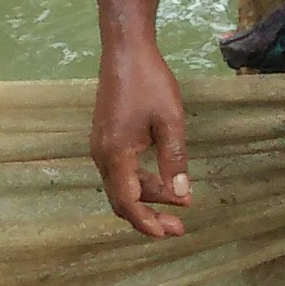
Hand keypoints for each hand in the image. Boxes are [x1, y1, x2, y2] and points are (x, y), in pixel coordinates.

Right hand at [90, 43, 191, 239]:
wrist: (125, 51)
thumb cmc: (149, 82)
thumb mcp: (170, 121)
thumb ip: (175, 160)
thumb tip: (183, 196)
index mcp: (116, 154)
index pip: (128, 202)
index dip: (147, 223)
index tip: (169, 234)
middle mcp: (102, 155)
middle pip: (122, 199)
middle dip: (149, 216)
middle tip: (180, 226)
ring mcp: (101, 147)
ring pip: (122, 186)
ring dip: (148, 198)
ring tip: (180, 200)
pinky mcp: (106, 139)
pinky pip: (120, 172)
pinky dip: (141, 182)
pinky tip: (163, 180)